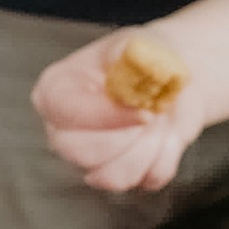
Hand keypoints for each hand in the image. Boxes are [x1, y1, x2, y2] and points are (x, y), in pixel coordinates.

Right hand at [30, 30, 209, 195]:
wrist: (172, 76)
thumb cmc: (146, 57)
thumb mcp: (137, 45)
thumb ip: (131, 57)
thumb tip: (134, 75)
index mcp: (56, 91)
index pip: (69, 113)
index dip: (109, 117)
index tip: (145, 111)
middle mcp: (63, 130)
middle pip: (82, 154)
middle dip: (128, 136)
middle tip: (152, 113)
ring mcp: (87, 159)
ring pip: (111, 177)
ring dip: (148, 150)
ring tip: (161, 123)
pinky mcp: (117, 175)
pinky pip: (141, 183)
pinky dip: (164, 160)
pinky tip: (167, 137)